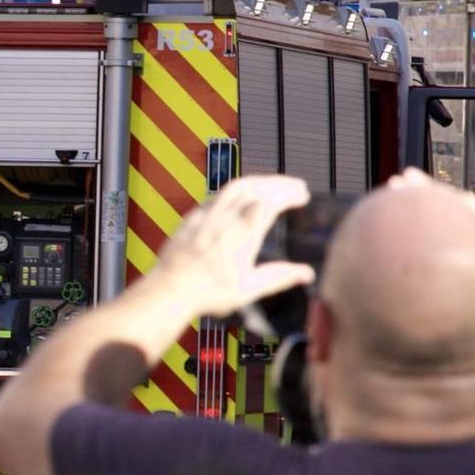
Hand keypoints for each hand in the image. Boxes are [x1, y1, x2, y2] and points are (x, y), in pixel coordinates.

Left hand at [150, 174, 315, 312]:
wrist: (168, 290)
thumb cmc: (207, 293)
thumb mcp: (248, 290)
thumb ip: (278, 277)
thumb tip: (307, 273)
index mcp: (242, 235)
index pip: (270, 202)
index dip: (289, 193)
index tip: (302, 195)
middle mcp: (225, 219)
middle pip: (255, 188)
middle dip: (279, 183)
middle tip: (296, 186)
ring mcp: (206, 216)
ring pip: (235, 186)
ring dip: (258, 181)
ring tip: (272, 184)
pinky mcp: (191, 218)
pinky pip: (216, 195)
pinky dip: (235, 189)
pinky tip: (241, 195)